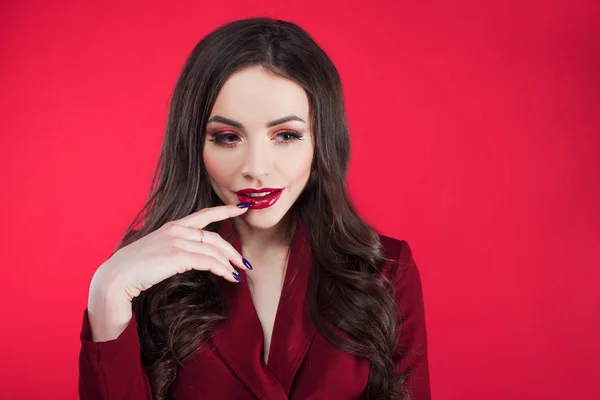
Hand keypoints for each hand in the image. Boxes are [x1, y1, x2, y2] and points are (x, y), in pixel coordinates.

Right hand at [90, 204, 251, 302]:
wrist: (115, 279)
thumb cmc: (134, 270)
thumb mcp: (157, 253)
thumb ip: (174, 250)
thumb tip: (191, 257)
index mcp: (172, 226)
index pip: (204, 215)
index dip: (225, 210)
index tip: (243, 208)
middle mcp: (176, 231)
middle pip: (213, 237)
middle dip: (232, 250)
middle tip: (244, 262)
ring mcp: (176, 242)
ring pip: (213, 250)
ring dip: (230, 263)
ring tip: (239, 274)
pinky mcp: (177, 256)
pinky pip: (208, 262)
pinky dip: (223, 270)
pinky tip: (230, 277)